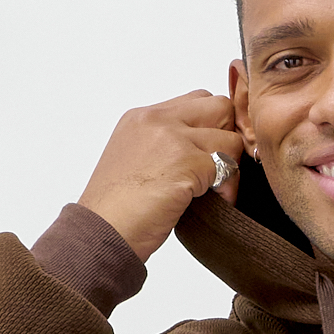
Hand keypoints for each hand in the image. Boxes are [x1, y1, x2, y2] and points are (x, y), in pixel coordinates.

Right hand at [77, 92, 247, 260]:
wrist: (103, 232)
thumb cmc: (117, 210)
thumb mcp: (135, 162)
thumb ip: (164, 146)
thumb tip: (201, 151)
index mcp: (142, 117)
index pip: (197, 100)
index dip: (211, 127)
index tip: (209, 156)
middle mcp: (156, 119)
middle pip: (220, 106)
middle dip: (226, 137)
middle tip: (219, 170)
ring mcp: (172, 138)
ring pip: (231, 136)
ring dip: (231, 165)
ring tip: (216, 191)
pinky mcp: (187, 162)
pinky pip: (230, 166)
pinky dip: (228, 188)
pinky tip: (215, 203)